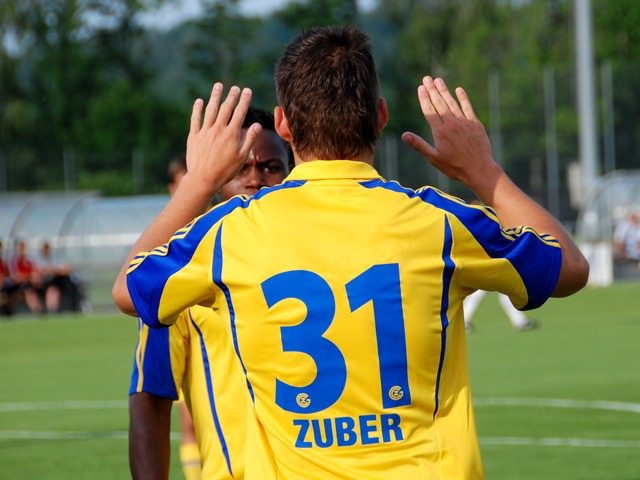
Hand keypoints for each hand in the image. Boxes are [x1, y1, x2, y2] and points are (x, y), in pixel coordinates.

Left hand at [184, 83, 261, 196]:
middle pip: (226, 108)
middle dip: (232, 96)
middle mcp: (218, 129)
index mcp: (231, 134)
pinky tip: (199, 101)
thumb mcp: (242, 157)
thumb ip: (249, 140)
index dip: (244, 101)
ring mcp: (205, 132)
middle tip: (235, 87)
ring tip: (218, 86)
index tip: (247, 90)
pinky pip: (195, 119)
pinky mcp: (193, 136)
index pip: (240, 113)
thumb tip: (257, 125)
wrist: (204, 179)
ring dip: (215, 96)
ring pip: (210, 110)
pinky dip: (197, 109)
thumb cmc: (225, 171)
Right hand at [402, 76, 497, 190]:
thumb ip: (419, 145)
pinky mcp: (475, 124)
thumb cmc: (454, 167)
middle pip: (439, 103)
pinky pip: (467, 107)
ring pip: (452, 103)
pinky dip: (463, 98)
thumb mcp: (434, 158)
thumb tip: (404, 135)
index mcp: (440, 132)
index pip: (429, 111)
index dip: (424, 98)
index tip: (420, 88)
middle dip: (432, 90)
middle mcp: (451, 124)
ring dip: (445, 91)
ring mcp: (464, 122)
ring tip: (438, 80)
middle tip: (426, 78)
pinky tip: (458, 90)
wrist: (479, 169)